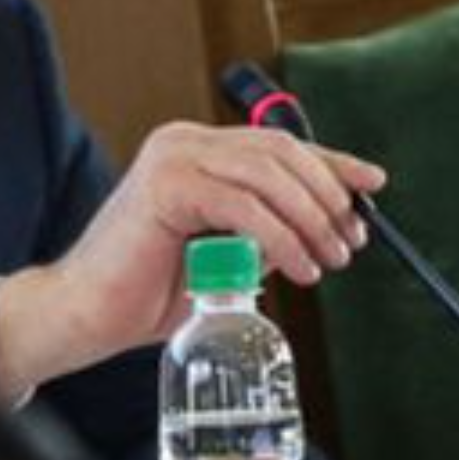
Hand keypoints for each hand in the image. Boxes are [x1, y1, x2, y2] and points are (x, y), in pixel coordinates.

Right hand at [0, 121, 383, 393]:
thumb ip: (267, 233)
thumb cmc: (147, 293)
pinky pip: (244, 205)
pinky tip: (299, 267)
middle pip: (282, 151)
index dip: (332, 163)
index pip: (279, 145)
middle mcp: (185, 142)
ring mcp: (173, 158)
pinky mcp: (166, 185)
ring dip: (311, 218)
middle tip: (350, 240)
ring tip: (330, 259)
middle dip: (328, 195)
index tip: (372, 185)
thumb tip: (329, 226)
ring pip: (269, 174)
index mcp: (197, 151)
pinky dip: (281, 237)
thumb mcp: (227, 255)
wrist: (86, 317)